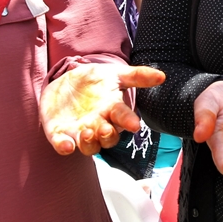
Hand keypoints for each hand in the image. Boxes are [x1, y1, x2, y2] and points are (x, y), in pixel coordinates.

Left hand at [40, 63, 164, 155]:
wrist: (65, 81)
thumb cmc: (94, 80)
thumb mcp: (114, 73)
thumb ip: (137, 75)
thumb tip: (162, 76)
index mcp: (112, 111)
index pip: (123, 118)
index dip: (129, 122)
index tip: (135, 124)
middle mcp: (99, 125)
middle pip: (108, 138)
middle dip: (108, 136)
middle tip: (106, 129)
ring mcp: (80, 132)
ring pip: (88, 147)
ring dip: (89, 143)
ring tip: (87, 132)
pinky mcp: (60, 134)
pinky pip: (63, 145)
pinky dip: (64, 147)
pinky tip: (66, 145)